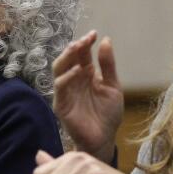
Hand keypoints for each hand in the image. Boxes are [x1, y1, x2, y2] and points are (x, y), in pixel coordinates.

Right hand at [52, 30, 123, 160]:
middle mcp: (73, 80)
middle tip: (85, 40)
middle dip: (75, 47)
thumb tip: (106, 40)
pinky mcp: (61, 104)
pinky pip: (59, 87)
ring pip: (59, 69)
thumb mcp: (113, 86)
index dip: (86, 43)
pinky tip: (78, 71)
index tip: (94, 34)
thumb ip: (108, 65)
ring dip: (67, 57)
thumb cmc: (108, 115)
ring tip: (77, 48)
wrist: (105, 138)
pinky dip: (67, 77)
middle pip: (68, 58)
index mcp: (86, 74)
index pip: (81, 54)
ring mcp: (66, 92)